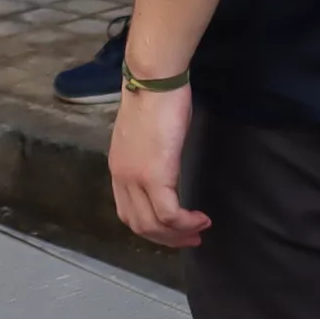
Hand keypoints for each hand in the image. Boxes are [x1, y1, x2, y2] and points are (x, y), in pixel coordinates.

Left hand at [110, 81, 204, 247]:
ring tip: (199, 230)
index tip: (174, 228)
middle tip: (190, 238)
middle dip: (166, 238)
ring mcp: (136, 179)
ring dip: (178, 235)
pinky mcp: (155, 176)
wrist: (153, 80)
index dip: (151, 227)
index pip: (128, 212)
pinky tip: (201, 219)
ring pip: (153, 226)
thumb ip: (149, 155)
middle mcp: (122, 177)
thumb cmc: (155, 98)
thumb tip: (163, 164)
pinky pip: (170, 214)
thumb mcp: (146, 134)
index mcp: (118, 168)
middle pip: (139, 225)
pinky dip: (186, 223)